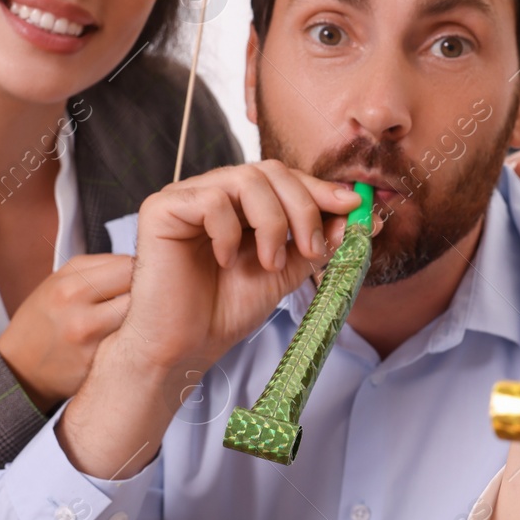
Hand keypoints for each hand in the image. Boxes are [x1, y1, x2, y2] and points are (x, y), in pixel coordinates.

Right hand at [0, 253, 135, 411]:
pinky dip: (137, 341)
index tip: (146, 277)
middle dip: (150, 294)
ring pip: (141, 319)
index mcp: (68, 285)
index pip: (129, 266)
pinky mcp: (97, 366)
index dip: (143, 270)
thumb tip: (144, 263)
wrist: (19, 369)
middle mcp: (77, 311)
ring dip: (147, 318)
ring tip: (142, 320)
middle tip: (151, 299)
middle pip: (140, 291)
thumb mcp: (59, 282)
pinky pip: (132, 345)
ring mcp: (88, 340)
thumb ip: (100, 268)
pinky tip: (131, 341)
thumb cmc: (44, 320)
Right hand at [56, 162, 366, 479]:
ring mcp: (187, 197)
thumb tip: (357, 218)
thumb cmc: (225, 311)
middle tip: (313, 249)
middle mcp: (215, 192)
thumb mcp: (284, 274)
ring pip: (245, 179)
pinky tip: (226, 260)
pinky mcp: (161, 209)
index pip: (285, 178)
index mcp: (241, 204)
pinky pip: (210, 200)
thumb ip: (314, 244)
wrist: (184, 348)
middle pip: (270, 171)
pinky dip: (229, 231)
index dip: (321, 189)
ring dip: (271, 222)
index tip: (354, 207)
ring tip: (270, 264)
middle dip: (303, 207)